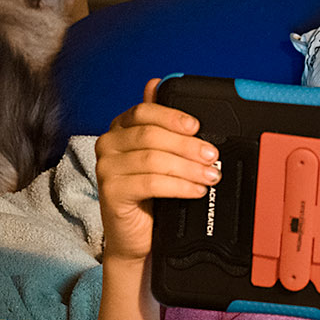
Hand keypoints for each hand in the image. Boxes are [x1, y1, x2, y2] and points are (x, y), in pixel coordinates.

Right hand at [94, 80, 220, 262]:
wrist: (137, 236)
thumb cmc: (150, 194)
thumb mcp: (160, 155)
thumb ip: (161, 123)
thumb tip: (157, 82)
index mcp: (121, 129)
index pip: (144, 112)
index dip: (173, 117)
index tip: (197, 127)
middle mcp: (108, 145)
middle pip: (150, 136)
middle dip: (188, 146)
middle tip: (213, 156)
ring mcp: (106, 169)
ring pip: (153, 160)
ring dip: (188, 168)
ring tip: (210, 176)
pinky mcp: (111, 192)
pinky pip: (150, 183)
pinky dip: (178, 186)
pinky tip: (194, 190)